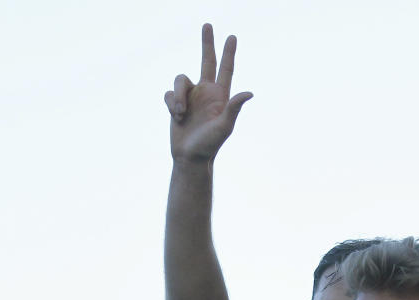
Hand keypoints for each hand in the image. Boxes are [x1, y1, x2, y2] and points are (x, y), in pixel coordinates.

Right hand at [164, 24, 252, 162]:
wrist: (190, 156)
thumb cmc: (210, 144)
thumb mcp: (224, 126)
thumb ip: (234, 108)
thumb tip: (249, 92)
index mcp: (220, 96)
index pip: (226, 69)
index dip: (229, 53)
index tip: (232, 37)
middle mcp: (206, 92)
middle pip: (206, 61)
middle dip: (207, 43)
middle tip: (208, 25)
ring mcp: (191, 97)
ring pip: (180, 79)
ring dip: (177, 96)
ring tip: (180, 113)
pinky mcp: (175, 103)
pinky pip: (169, 93)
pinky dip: (171, 103)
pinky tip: (176, 117)